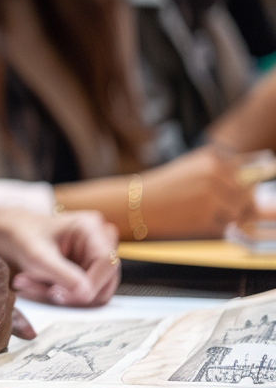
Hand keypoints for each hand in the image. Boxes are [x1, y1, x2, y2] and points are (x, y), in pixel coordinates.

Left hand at [0, 201, 118, 306]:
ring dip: (62, 296)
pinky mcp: (88, 273)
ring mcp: (95, 258)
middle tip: (43, 292)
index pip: (106, 264)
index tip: (61, 296)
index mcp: (91, 227)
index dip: (89, 285)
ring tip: (29, 285)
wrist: (7, 236)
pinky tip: (34, 286)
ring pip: (93, 292)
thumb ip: (64, 275)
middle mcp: (99, 241)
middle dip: (71, 292)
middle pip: (103, 282)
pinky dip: (59, 296)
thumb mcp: (38, 256)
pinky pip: (82, 295)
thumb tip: (87, 294)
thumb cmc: (21, 237)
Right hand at [138, 147, 254, 237]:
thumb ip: (221, 173)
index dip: (239, 187)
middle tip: (214, 207)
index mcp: (211, 159)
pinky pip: (226, 227)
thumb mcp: (191, 168)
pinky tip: (196, 221)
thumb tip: (252, 188)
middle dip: (237, 204)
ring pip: (239, 213)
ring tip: (203, 214)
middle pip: (246, 194)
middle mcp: (213, 174)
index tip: (229, 193)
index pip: (245, 174)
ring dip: (227, 217)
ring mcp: (211, 197)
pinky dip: (216, 228)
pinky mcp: (205, 218)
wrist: (136, 203)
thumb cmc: (162, 187)